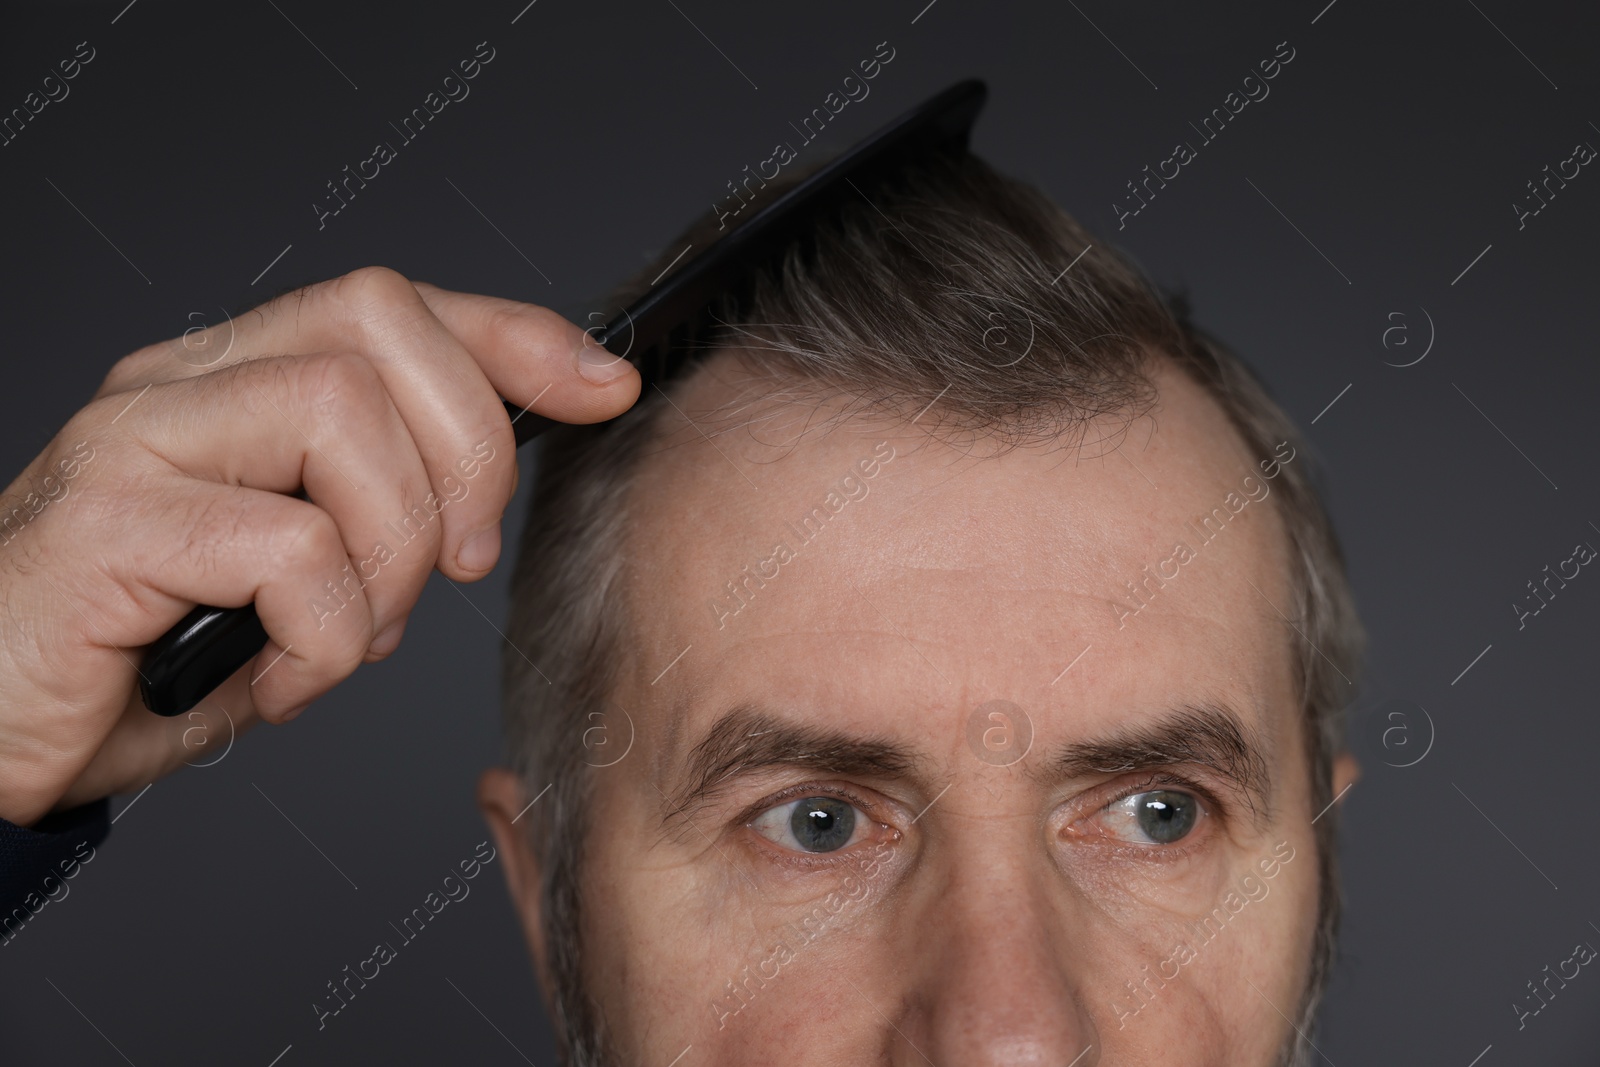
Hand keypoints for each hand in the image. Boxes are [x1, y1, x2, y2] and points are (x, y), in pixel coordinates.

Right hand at [0, 267, 638, 824]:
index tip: (603, 386)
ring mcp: (135, 443)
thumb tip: (490, 490)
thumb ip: (374, 510)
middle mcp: (180, 384)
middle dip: (468, 453)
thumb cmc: (147, 654)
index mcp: (232, 379)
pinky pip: (292, 550)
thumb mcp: (297, 570)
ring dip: (390, 557)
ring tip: (344, 637)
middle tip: (456, 565)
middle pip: (380, 329)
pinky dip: (326, 638)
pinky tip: (281, 678)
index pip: (394, 304)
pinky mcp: (103, 526)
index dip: (516, 336)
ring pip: (343, 419)